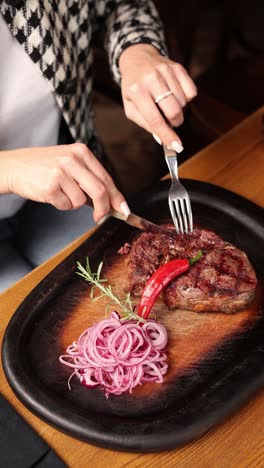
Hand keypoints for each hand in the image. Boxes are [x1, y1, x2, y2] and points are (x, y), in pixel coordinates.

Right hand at [0, 143, 128, 221]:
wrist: (16, 167)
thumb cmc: (45, 167)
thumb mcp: (70, 163)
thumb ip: (90, 179)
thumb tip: (112, 202)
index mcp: (82, 152)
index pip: (106, 178)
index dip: (117, 197)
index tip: (124, 210)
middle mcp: (73, 159)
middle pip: (100, 191)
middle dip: (104, 209)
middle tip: (100, 218)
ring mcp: (61, 172)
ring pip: (81, 201)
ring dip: (72, 204)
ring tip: (60, 192)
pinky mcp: (50, 185)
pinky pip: (66, 205)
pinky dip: (61, 205)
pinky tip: (51, 193)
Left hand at [119, 44, 196, 150]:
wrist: (137, 58)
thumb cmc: (133, 87)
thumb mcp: (131, 107)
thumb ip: (145, 123)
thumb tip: (162, 139)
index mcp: (137, 92)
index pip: (155, 120)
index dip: (168, 136)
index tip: (177, 147)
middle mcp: (152, 80)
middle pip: (174, 111)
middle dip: (175, 122)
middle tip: (168, 119)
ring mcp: (166, 71)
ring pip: (183, 103)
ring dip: (178, 108)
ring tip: (167, 102)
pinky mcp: (178, 67)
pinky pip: (191, 92)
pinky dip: (185, 98)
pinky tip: (175, 93)